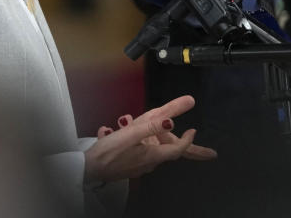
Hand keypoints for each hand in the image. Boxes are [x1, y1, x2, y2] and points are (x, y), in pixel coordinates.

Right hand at [84, 95, 215, 182]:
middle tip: (203, 152)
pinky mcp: (128, 164)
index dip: (189, 141)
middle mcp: (148, 162)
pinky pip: (136, 149)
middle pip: (169, 151)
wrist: (86, 170)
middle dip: (182, 145)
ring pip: (151, 147)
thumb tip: (171, 121)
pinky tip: (114, 130)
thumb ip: (150, 126)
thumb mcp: (130, 134)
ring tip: (131, 121)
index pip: (178, 149)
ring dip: (147, 134)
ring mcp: (138, 165)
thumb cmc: (108, 153)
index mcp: (152, 155)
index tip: (195, 131)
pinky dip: (131, 138)